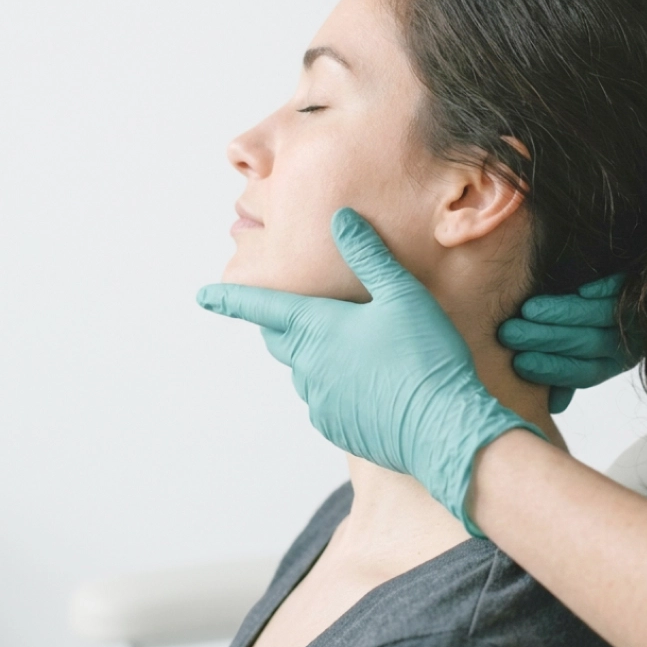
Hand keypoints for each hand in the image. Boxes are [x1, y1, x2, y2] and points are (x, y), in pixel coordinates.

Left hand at [196, 208, 544, 530]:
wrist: (443, 426)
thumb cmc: (425, 354)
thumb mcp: (402, 294)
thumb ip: (369, 255)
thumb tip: (341, 218)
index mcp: (318, 328)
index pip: (262, 308)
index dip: (231, 299)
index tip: (203, 296)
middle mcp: (309, 366)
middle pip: (280, 339)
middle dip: (282, 323)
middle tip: (302, 311)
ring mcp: (320, 401)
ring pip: (305, 370)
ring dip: (317, 355)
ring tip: (357, 347)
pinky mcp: (337, 427)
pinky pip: (324, 400)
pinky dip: (336, 386)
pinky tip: (372, 381)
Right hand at [498, 274, 639, 412]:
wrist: (629, 278)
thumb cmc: (586, 318)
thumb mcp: (576, 347)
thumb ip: (562, 365)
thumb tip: (553, 404)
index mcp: (609, 362)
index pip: (582, 373)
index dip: (551, 370)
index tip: (519, 363)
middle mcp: (624, 343)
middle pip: (585, 345)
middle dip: (545, 340)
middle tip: (510, 334)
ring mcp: (633, 316)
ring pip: (599, 319)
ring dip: (562, 315)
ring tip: (528, 310)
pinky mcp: (637, 288)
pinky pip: (620, 292)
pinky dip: (600, 291)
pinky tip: (578, 290)